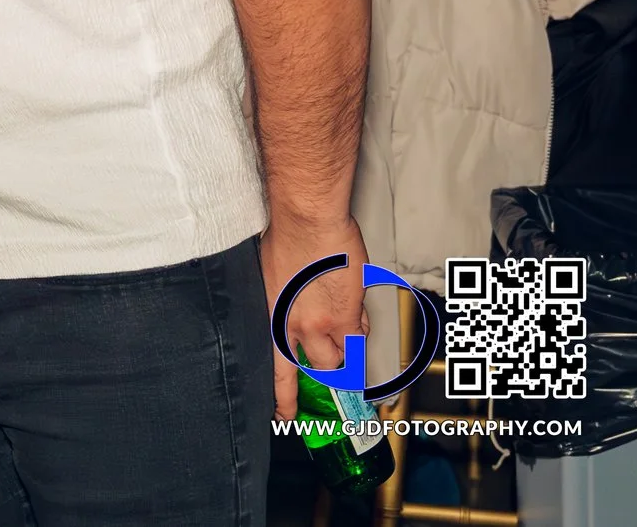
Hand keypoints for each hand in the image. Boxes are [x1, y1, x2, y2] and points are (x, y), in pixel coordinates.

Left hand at [261, 212, 368, 419]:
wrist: (307, 220)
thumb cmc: (287, 236)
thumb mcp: (273, 275)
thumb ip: (287, 300)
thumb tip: (298, 307)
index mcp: (275, 318)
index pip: (280, 370)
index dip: (284, 399)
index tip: (285, 417)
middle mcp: (298, 327)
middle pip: (322, 367)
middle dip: (330, 368)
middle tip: (334, 363)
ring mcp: (325, 324)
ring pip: (345, 354)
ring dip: (348, 346)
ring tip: (344, 324)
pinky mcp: (349, 314)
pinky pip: (361, 334)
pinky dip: (362, 329)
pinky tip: (356, 313)